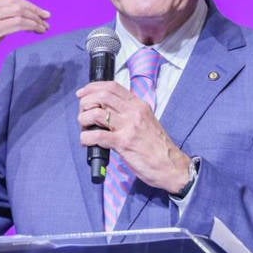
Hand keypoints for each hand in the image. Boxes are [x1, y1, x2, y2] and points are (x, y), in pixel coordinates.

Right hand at [0, 0, 50, 94]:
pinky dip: (32, 26)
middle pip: (14, 1)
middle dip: (33, 9)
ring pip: (18, 11)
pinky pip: (18, 24)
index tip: (37, 11)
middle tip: (46, 17)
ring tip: (44, 27)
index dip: (24, 2)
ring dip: (35, 19)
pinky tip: (38, 31)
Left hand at [76, 80, 191, 193]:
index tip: (82, 93)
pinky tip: (86, 141)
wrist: (171, 166)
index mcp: (139, 105)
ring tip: (84, 128)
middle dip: (85, 102)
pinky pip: (97, 136)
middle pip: (102, 96)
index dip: (93, 87)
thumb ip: (129, 113)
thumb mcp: (146, 121)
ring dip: (84, 119)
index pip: (113, 86)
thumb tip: (106, 110)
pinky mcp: (124, 143)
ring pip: (97, 113)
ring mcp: (129, 126)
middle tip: (81, 112)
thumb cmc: (157, 146)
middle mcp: (134, 112)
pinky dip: (86, 138)